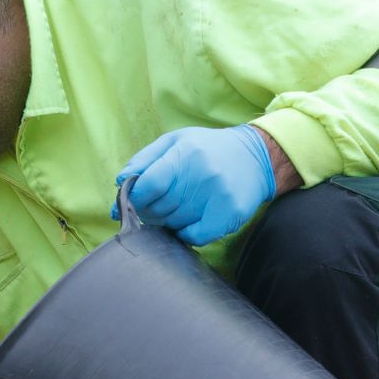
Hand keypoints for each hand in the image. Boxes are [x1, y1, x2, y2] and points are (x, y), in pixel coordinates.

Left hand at [115, 124, 276, 245]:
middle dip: (148, 210)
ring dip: (167, 220)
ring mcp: (217, 197)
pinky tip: (187, 222)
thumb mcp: (175, 142)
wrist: (256, 158)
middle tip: (154, 205)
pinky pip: (194, 236)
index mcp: (185, 154)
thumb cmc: (207, 149)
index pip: (149, 185)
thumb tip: (121, 182)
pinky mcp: (229, 215)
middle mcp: (202, 176)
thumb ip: (144, 160)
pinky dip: (184, 234)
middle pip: (158, 208)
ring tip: (176, 207)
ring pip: (173, 223)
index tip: (130, 201)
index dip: (133, 198)